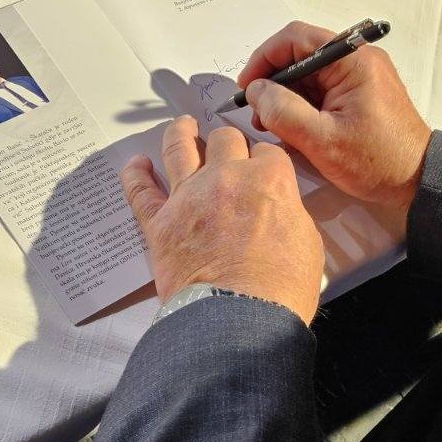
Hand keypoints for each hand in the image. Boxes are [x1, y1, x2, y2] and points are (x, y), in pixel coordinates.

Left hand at [120, 115, 323, 322]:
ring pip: (179, 147)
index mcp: (269, 178)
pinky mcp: (159, 222)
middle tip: (226, 146)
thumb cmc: (281, 286)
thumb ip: (289, 215)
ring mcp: (189, 196)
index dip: (264, 158)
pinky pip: (140, 190)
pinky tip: (136, 164)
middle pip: (225, 140)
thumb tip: (278, 214)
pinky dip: (135, 174)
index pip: (267, 151)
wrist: (240, 315)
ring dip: (179, 133)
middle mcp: (227, 176)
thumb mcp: (307, 242)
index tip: (262, 164)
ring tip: (181, 127)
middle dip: (227, 141)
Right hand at [237, 21, 432, 227]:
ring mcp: (359, 76)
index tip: (248, 87)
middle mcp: (357, 59)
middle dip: (273, 82)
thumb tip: (256, 90)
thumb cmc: (377, 161)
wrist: (419, 180)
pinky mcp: (359, 94)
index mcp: (352, 60)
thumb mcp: (322, 140)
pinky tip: (292, 130)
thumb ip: (283, 111)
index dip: (264, 59)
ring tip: (272, 127)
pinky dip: (301, 105)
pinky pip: (321, 90)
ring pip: (307, 75)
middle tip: (258, 115)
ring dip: (285, 97)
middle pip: (300, 55)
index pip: (296, 38)